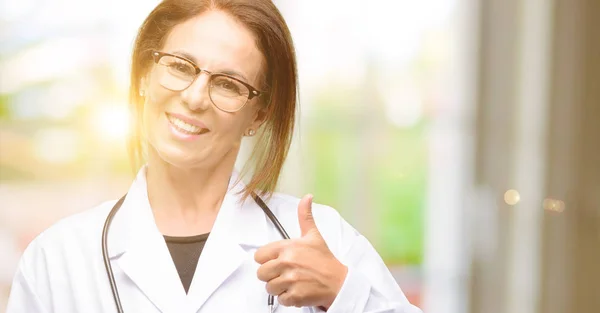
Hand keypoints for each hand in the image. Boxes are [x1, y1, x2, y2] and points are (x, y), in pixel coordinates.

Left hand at [254, 194, 347, 309]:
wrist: (339, 282)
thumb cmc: (324, 260)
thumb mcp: (313, 235)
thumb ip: (305, 216)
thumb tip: (307, 197)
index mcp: (287, 247)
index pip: (259, 256)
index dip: (267, 260)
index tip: (278, 261)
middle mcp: (287, 263)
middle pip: (261, 274)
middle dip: (271, 275)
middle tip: (286, 273)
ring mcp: (290, 280)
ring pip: (269, 288)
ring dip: (279, 288)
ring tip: (293, 282)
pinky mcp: (294, 296)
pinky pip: (280, 299)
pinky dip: (287, 298)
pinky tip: (297, 291)